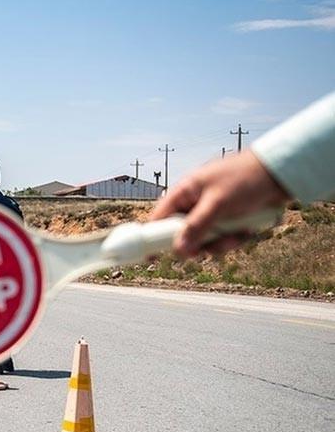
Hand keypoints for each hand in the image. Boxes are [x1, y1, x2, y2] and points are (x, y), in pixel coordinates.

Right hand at [149, 150, 288, 256]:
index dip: (153, 237)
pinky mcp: (228, 220)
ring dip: (219, 243)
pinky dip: (233, 239)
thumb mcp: (218, 203)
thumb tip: (178, 249)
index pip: (160, 218)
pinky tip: (245, 231)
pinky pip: (222, 239)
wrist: (281, 173)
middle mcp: (195, 202)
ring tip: (235, 236)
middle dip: (197, 244)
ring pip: (204, 240)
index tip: (150, 258)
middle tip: (204, 251)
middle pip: (183, 233)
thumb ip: (196, 227)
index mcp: (185, 192)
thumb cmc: (245, 178)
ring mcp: (212, 212)